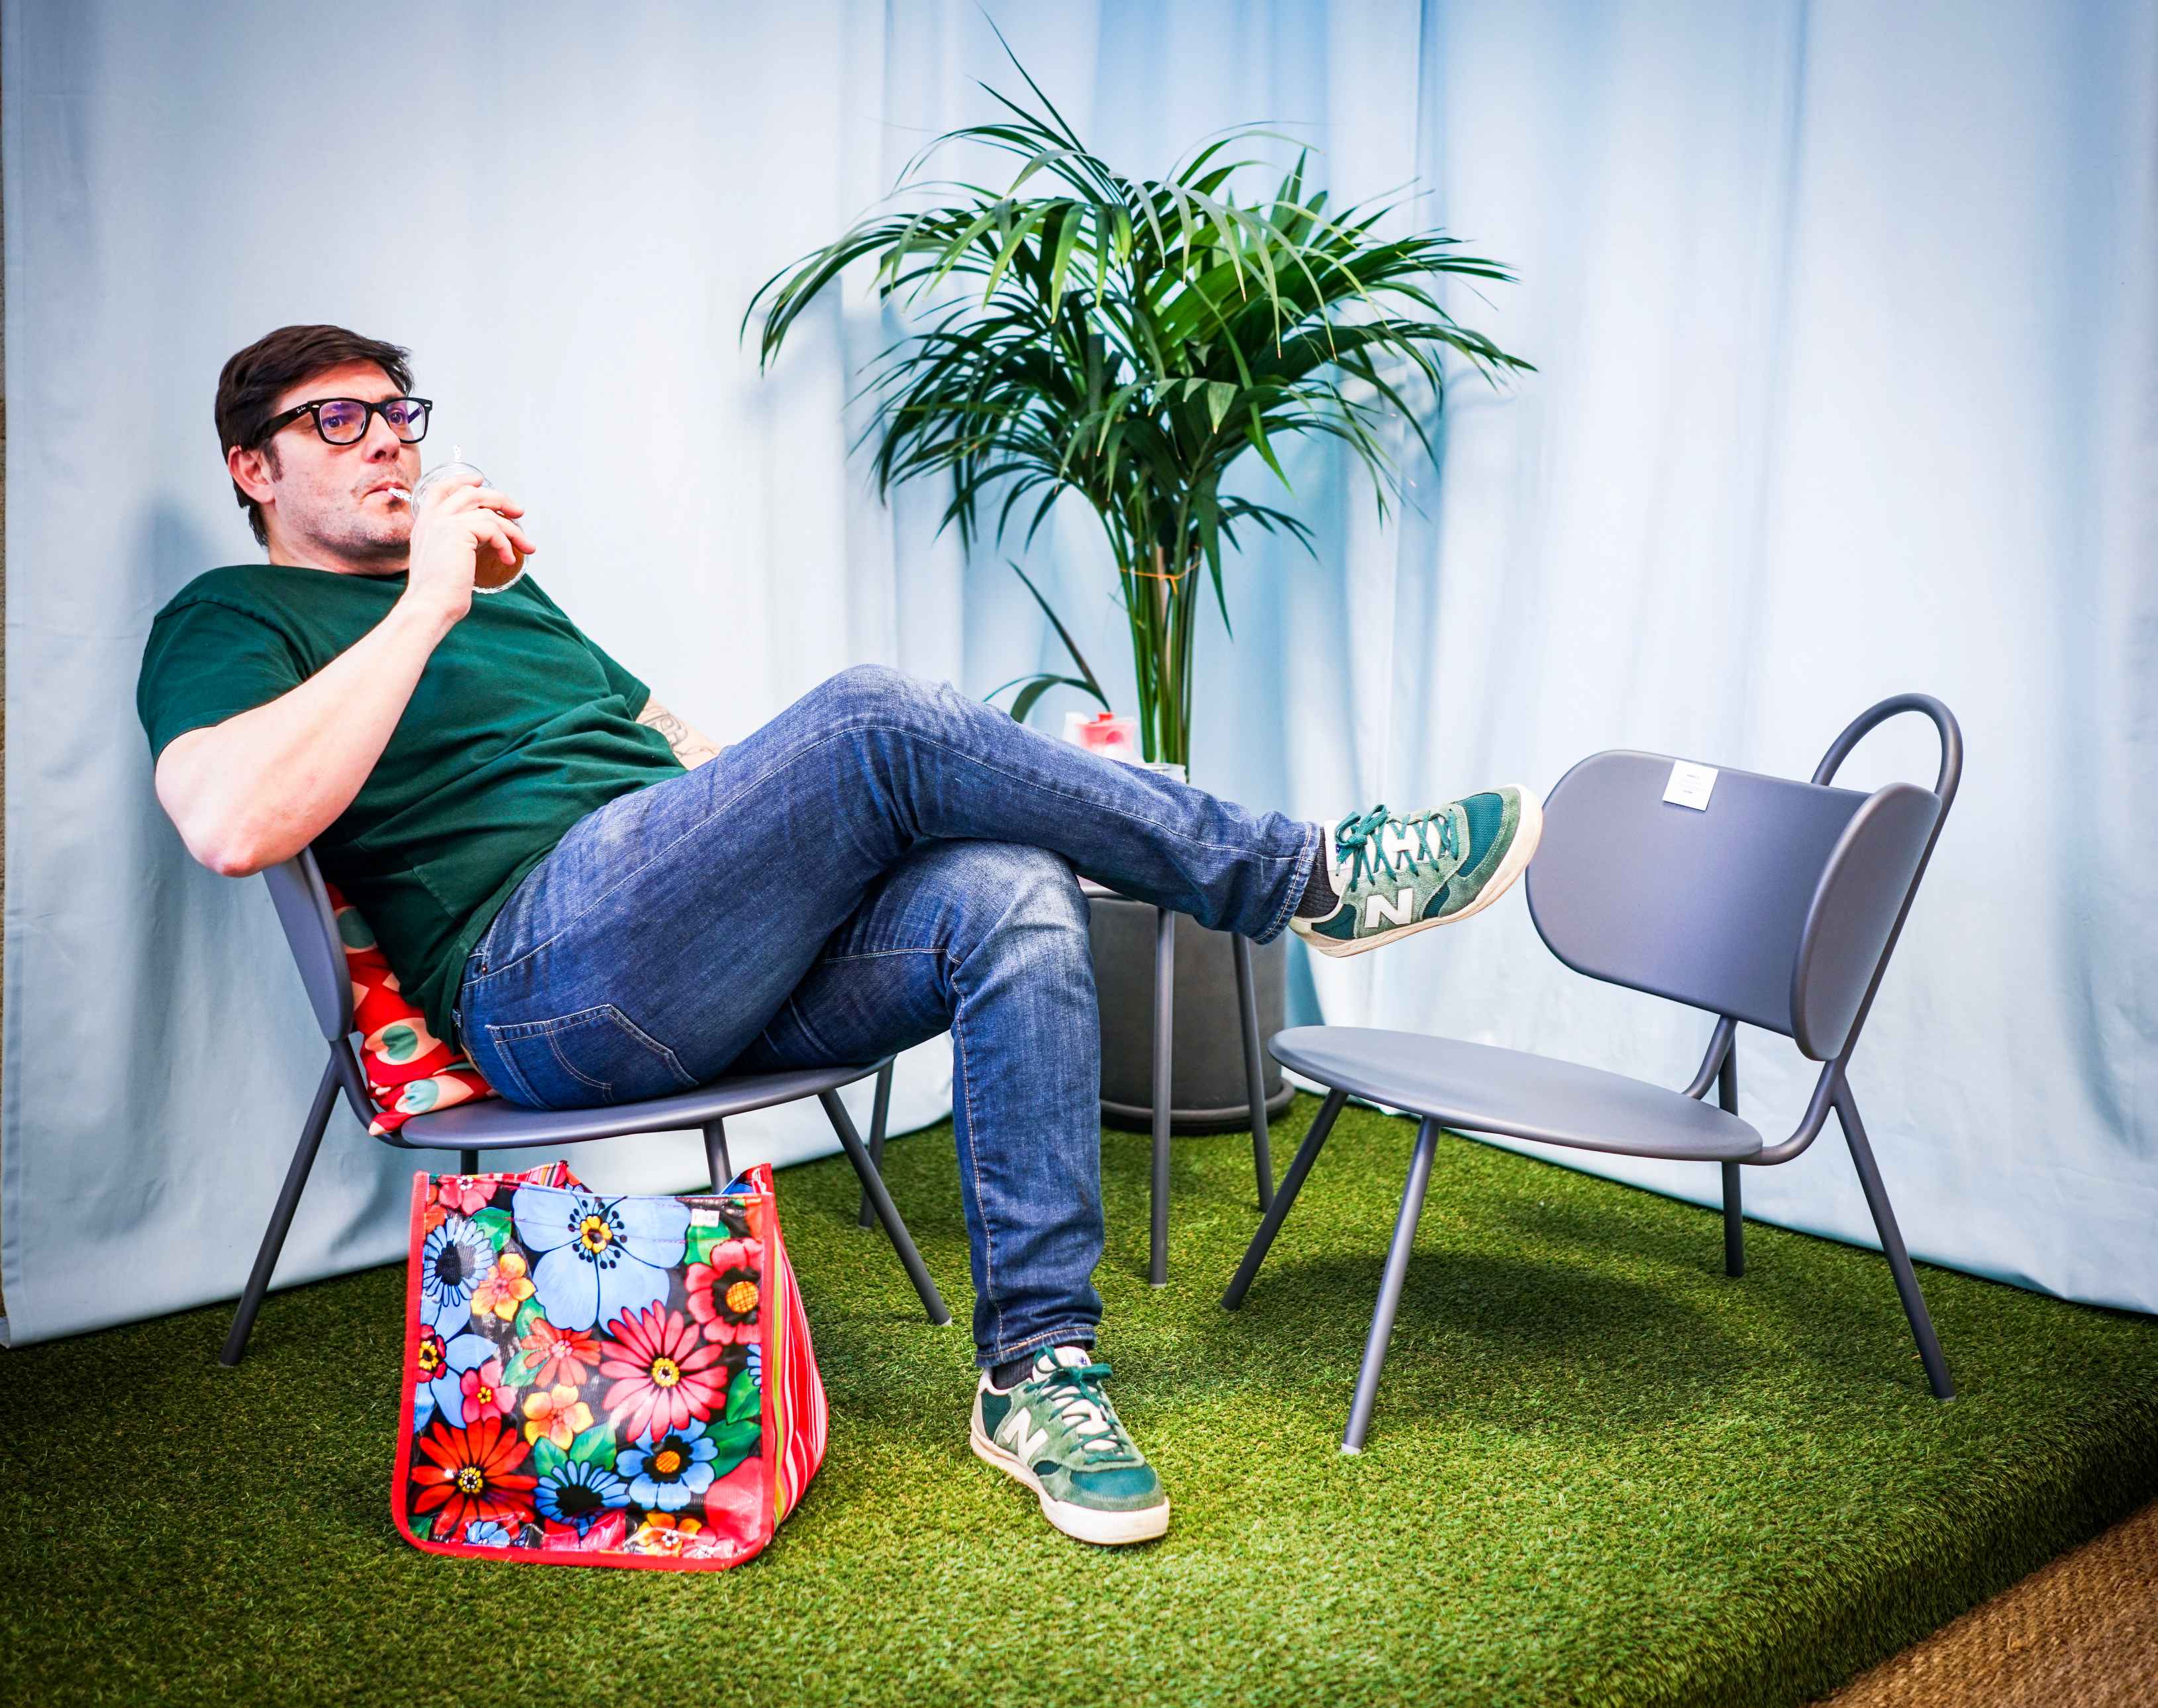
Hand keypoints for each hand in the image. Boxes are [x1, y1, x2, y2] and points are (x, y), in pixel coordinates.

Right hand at [402, 470, 537, 624]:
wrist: (429, 606)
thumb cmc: (439, 594)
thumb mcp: (443, 562)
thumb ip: (453, 546)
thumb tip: (478, 544)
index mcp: (425, 524)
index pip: (441, 490)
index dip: (461, 480)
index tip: (480, 481)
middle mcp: (432, 519)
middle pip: (470, 493)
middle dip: (499, 499)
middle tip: (518, 512)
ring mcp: (443, 523)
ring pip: (487, 512)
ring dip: (512, 529)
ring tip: (525, 545)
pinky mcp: (458, 531)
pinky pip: (493, 529)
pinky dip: (507, 543)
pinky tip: (509, 558)